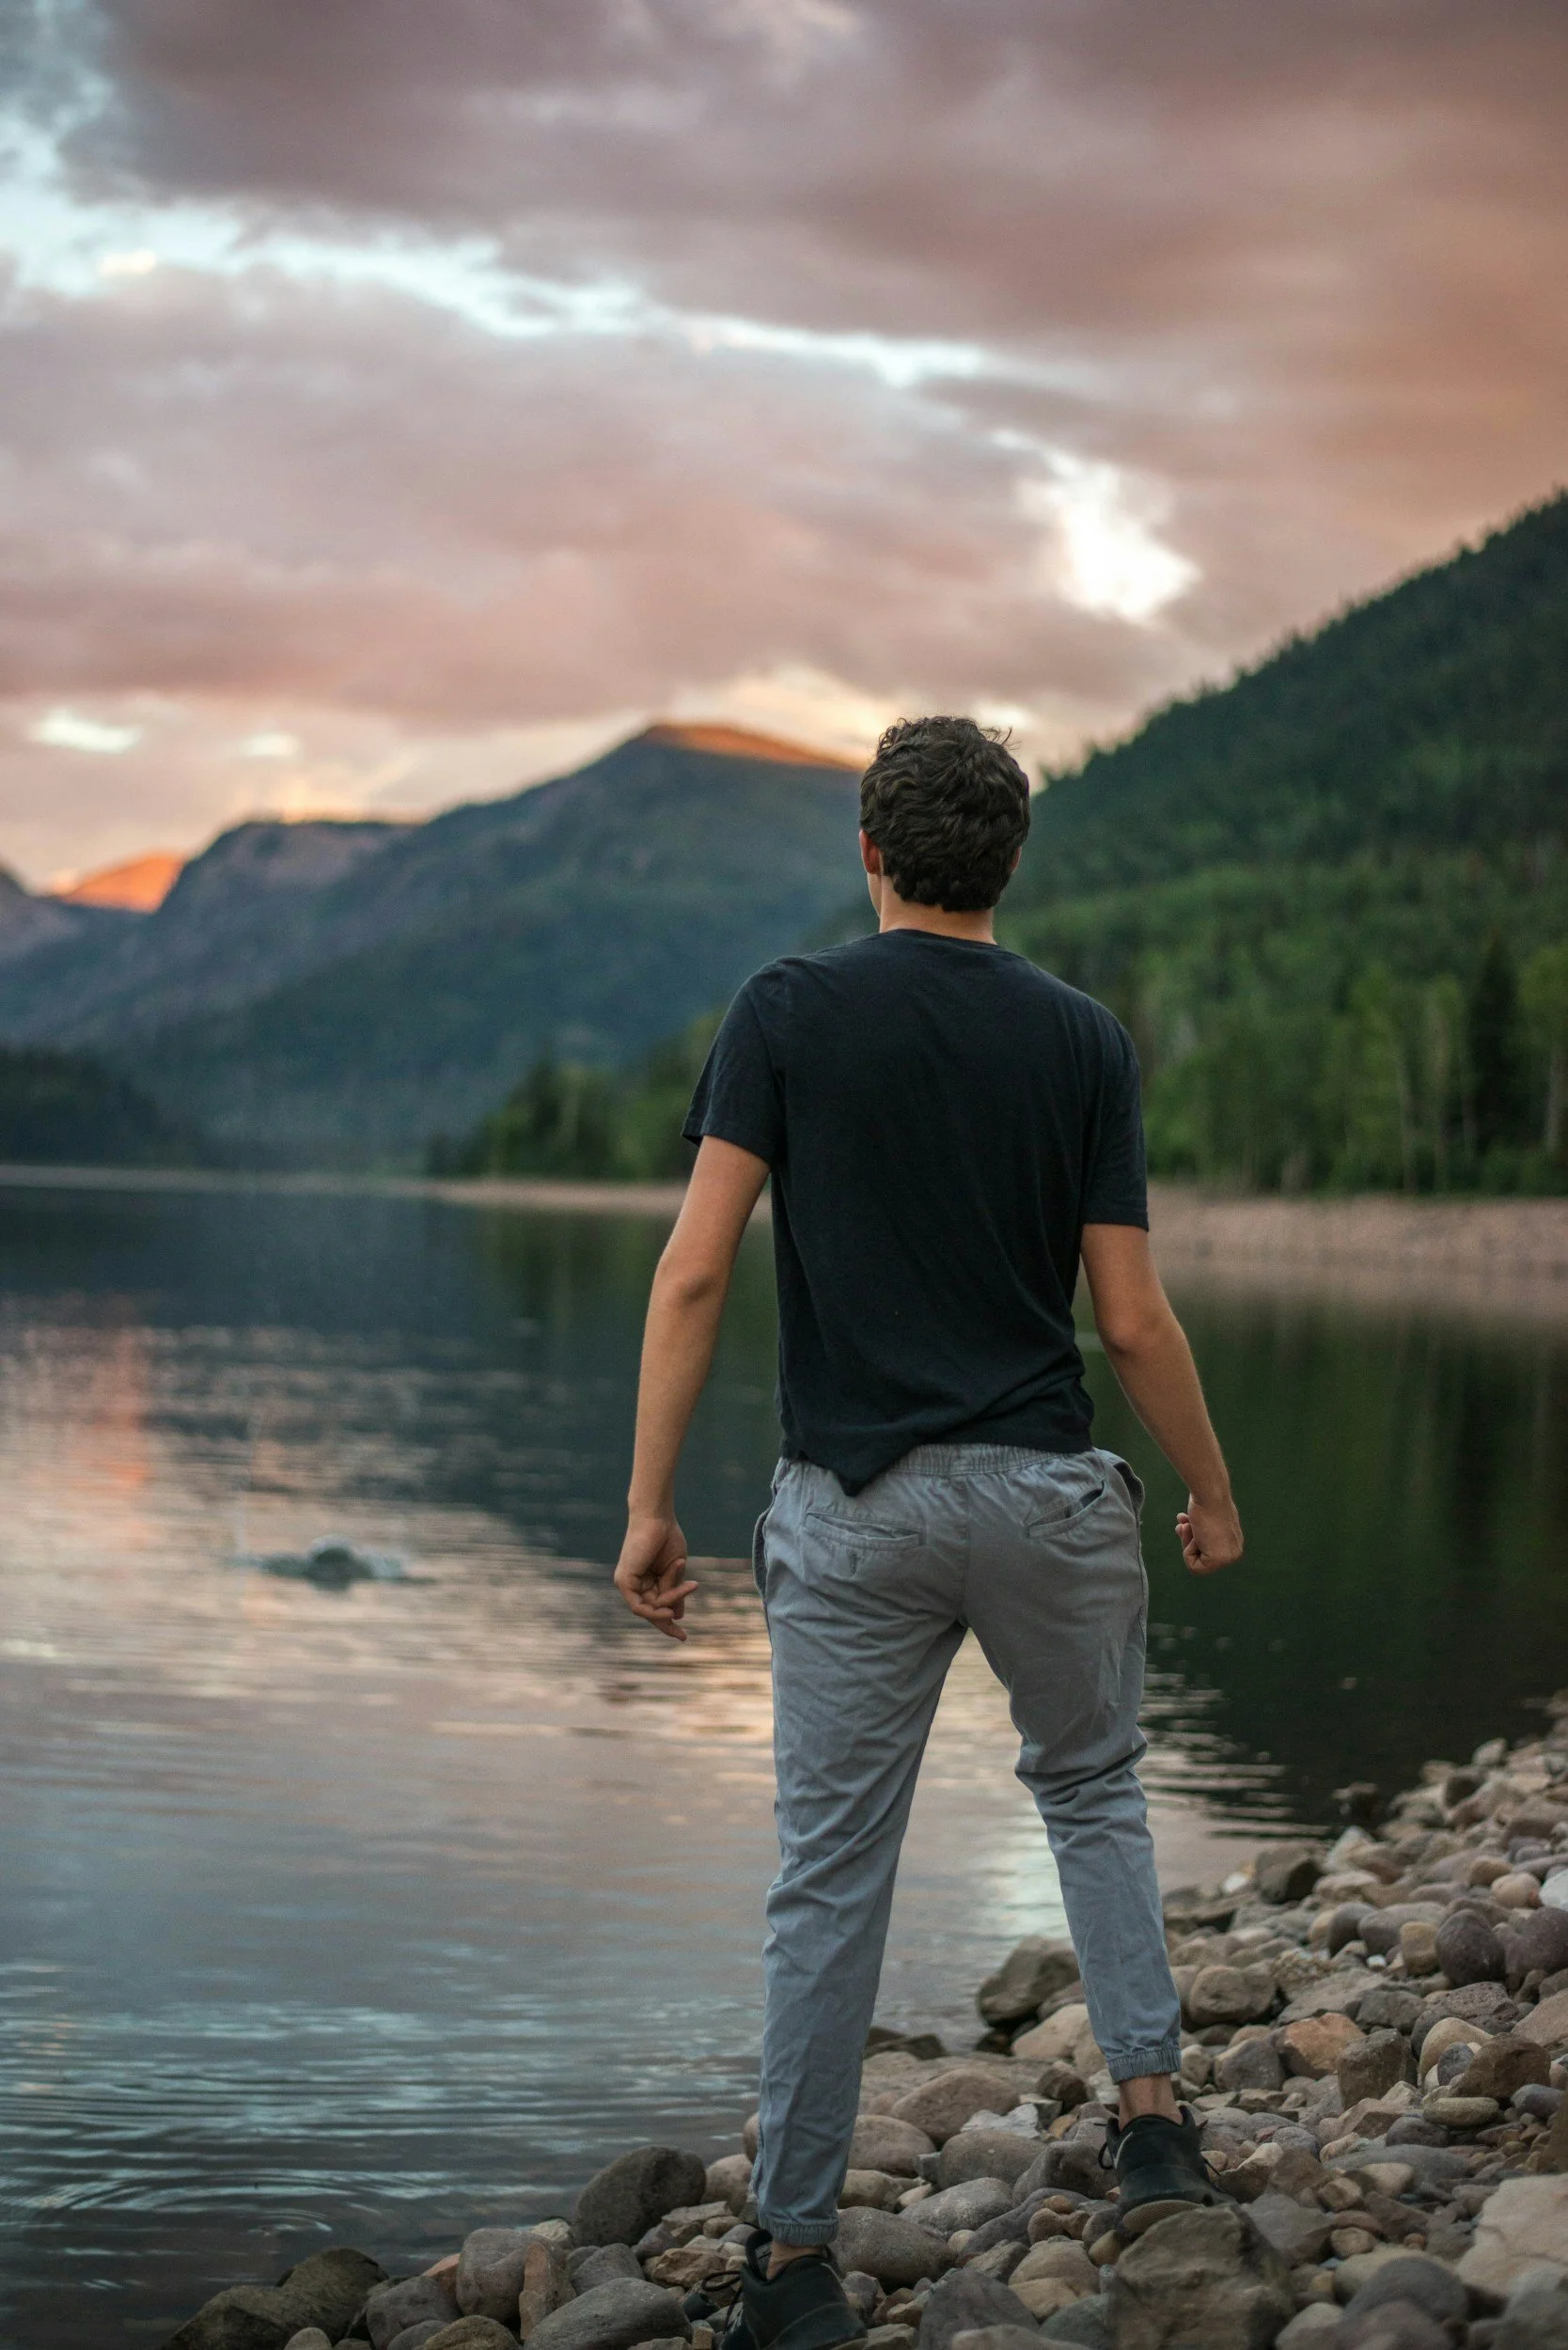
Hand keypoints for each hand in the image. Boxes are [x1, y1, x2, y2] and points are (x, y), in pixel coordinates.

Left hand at [614, 1513, 697, 1639]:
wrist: (658, 1518)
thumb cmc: (667, 1538)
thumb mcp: (675, 1572)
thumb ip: (674, 1592)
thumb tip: (678, 1615)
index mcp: (645, 1580)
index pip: (655, 1608)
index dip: (668, 1623)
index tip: (683, 1636)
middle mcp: (633, 1584)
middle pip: (652, 1611)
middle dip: (668, 1622)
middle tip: (682, 1636)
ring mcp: (626, 1583)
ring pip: (649, 1609)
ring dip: (670, 1601)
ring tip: (689, 1586)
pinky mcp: (623, 1581)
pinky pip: (638, 1606)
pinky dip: (654, 1610)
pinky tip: (669, 1610)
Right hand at [1177, 1492, 1242, 1575]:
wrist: (1210, 1495)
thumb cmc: (1207, 1501)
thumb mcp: (1207, 1519)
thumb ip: (1205, 1532)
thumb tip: (1192, 1535)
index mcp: (1233, 1544)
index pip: (1206, 1553)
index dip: (1192, 1540)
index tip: (1189, 1524)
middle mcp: (1233, 1553)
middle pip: (1202, 1559)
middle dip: (1188, 1541)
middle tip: (1185, 1524)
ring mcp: (1228, 1558)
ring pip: (1197, 1563)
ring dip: (1187, 1542)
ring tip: (1188, 1523)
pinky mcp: (1218, 1560)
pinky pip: (1194, 1567)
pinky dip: (1187, 1550)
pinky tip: (1190, 1531)